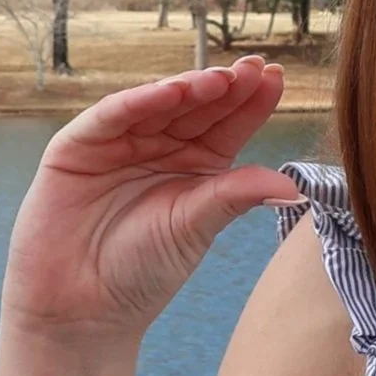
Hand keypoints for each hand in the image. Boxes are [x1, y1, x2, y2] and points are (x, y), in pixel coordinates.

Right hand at [1, 59, 294, 340]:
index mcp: (196, 166)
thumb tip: (296, 186)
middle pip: (197, 107)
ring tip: (219, 79)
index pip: (228, 125)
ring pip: (158, 104)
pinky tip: (170, 91)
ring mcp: (120, 142)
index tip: (278, 78)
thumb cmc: (142, 270)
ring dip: (188, 88)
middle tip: (255, 69)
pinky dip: (140, 101)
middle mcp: (160, 147)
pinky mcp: (79, 145)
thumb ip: (236, 196)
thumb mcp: (196, 228)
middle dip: (225, 87)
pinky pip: (112, 115)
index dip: (251, 102)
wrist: (82, 307)